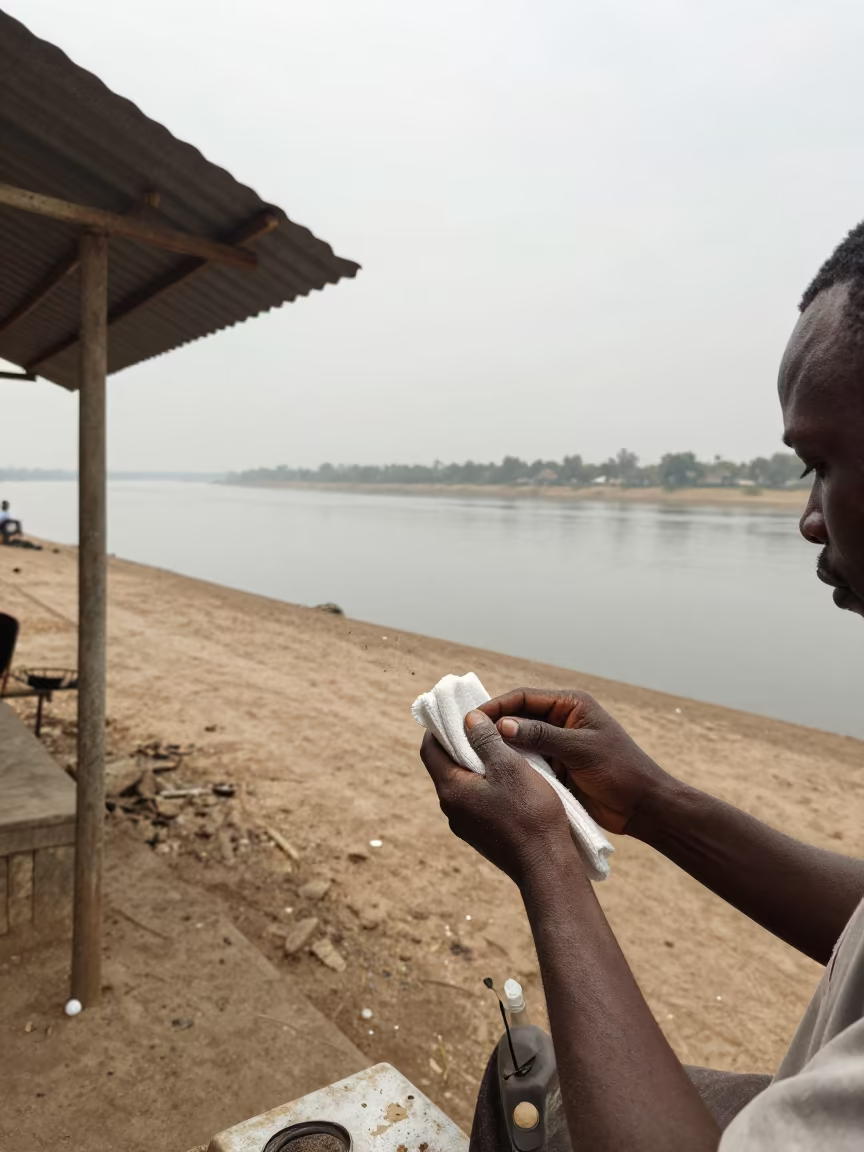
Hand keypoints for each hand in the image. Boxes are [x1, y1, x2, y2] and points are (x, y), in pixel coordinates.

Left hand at [420, 711, 573, 886]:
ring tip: (500, 749)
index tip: (457, 713)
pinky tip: (510, 779)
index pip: (430, 750)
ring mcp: (466, 825)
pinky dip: (486, 784)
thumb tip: (469, 719)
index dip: (440, 728)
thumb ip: (485, 740)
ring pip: (463, 784)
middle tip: (483, 726)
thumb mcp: (509, 767)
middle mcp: (452, 809)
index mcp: (451, 789)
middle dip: (461, 744)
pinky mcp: (482, 835)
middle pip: (446, 766)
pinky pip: (477, 800)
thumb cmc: (529, 812)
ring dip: (476, 765)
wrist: (546, 865)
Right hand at [479, 688, 671, 834]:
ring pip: (519, 742)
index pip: (524, 698)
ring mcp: (557, 745)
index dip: (496, 706)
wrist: (643, 807)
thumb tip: (501, 725)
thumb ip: (542, 736)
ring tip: (472, 757)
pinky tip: (493, 773)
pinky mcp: (556, 768)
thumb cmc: (620, 770)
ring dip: (500, 749)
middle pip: (518, 718)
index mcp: (571, 705)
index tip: (471, 719)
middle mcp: (561, 721)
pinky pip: (527, 762)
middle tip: (464, 739)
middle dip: (493, 727)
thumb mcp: (580, 750)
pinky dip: (512, 766)